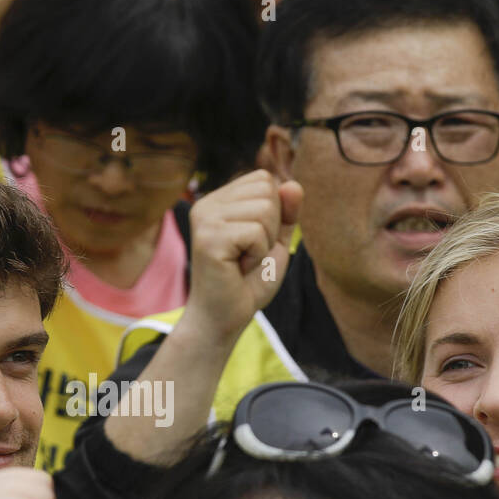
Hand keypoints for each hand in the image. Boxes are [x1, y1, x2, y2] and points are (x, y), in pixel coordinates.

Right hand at [184, 170, 302, 342]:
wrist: (224, 318)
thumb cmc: (247, 282)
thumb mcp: (275, 241)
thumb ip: (286, 212)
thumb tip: (293, 183)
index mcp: (219, 200)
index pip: (264, 179)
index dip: (274, 213)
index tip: (254, 242)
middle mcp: (207, 204)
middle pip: (267, 189)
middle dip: (271, 226)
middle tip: (249, 254)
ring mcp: (205, 219)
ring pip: (264, 209)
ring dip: (265, 242)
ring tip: (244, 261)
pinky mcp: (208, 238)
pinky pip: (256, 232)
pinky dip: (257, 255)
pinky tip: (239, 268)